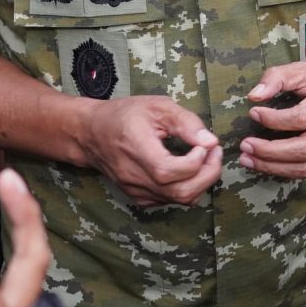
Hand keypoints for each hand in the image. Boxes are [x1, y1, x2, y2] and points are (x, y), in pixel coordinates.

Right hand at [81, 95, 222, 205]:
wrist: (91, 133)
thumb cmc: (124, 114)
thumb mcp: (157, 106)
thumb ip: (186, 122)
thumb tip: (210, 142)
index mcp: (137, 150)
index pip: (172, 171)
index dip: (197, 161)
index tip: (205, 144)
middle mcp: (135, 177)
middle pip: (180, 193)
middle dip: (208, 175)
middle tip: (214, 153)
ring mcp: (136, 191)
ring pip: (179, 200)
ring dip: (200, 182)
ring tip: (205, 159)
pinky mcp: (139, 198)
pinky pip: (170, 200)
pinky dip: (186, 187)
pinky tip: (187, 169)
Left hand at [235, 56, 305, 179]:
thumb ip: (278, 77)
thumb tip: (253, 96)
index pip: (302, 117)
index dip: (274, 120)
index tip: (253, 112)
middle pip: (304, 149)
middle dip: (270, 152)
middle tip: (245, 145)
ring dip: (274, 167)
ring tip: (249, 159)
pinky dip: (286, 170)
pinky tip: (267, 163)